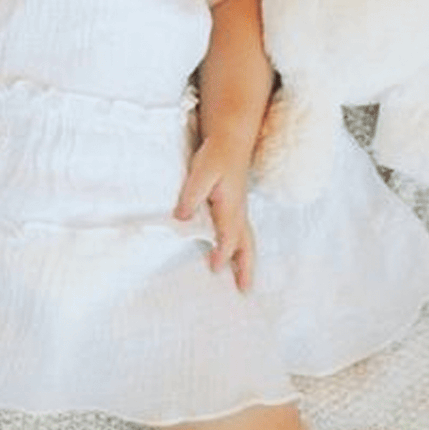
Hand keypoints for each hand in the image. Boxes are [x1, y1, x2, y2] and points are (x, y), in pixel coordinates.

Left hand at [175, 135, 255, 291]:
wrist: (230, 139)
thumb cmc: (215, 155)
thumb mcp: (200, 173)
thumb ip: (191, 195)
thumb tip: (181, 218)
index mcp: (230, 206)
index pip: (228, 236)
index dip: (222, 253)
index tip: (215, 269)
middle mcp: (239, 211)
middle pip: (246, 245)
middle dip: (246, 267)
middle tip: (245, 290)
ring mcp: (240, 209)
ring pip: (247, 240)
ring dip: (246, 260)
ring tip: (244, 280)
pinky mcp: (236, 205)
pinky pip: (243, 232)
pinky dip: (243, 247)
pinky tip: (235, 253)